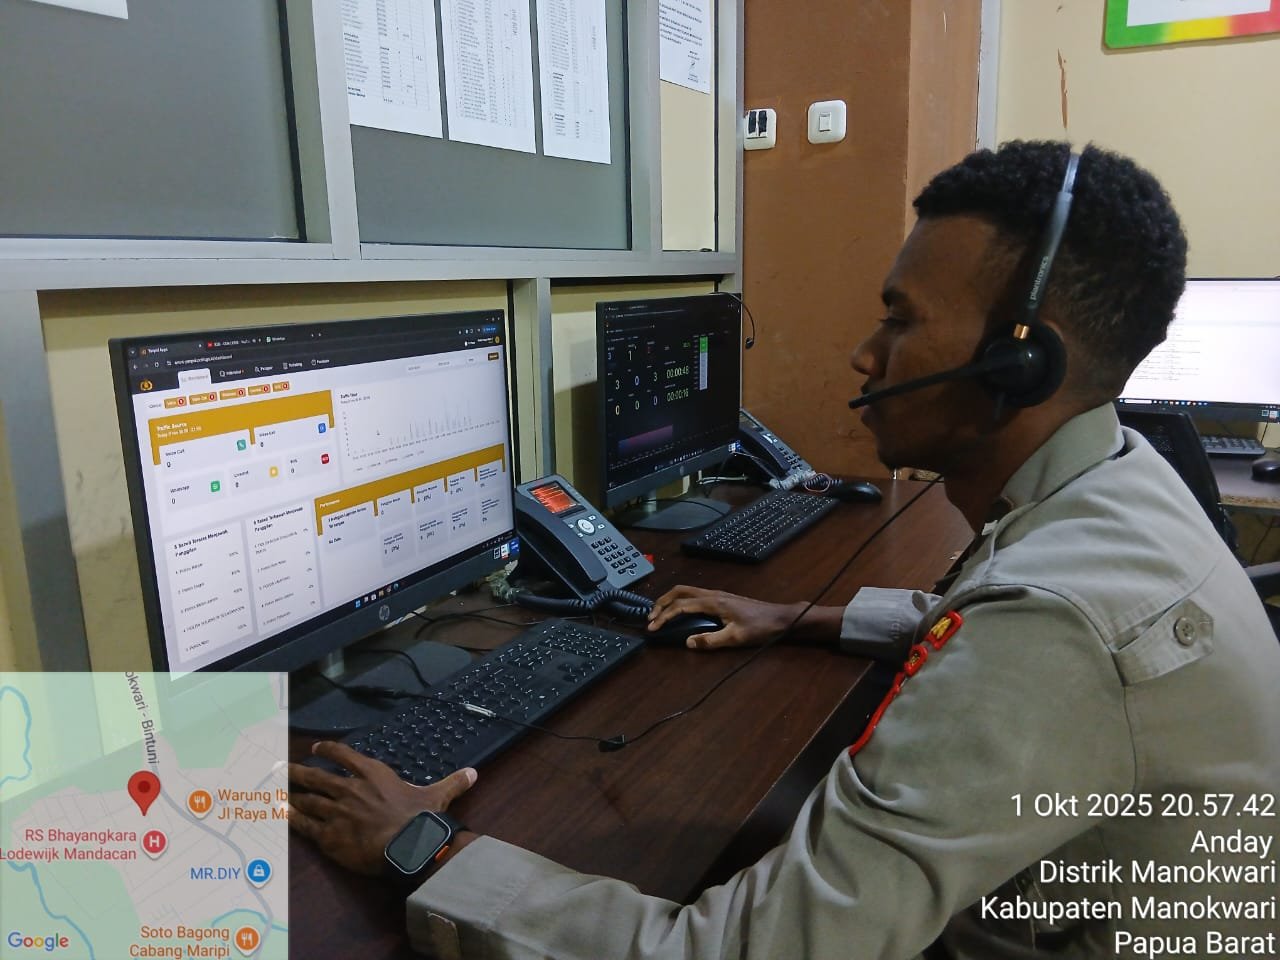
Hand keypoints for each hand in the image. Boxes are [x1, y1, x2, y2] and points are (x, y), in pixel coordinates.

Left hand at [288, 741, 476, 876]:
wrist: (406, 845)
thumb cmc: (419, 819)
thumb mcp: (437, 796)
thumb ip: (452, 782)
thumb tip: (473, 773)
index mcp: (372, 774)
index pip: (343, 755)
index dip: (327, 751)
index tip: (315, 749)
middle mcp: (349, 788)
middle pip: (316, 777)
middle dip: (298, 772)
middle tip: (281, 768)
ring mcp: (336, 811)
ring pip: (307, 799)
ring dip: (291, 794)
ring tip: (278, 790)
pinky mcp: (328, 835)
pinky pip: (305, 825)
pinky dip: (291, 819)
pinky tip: (281, 815)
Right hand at [647, 585, 807, 649]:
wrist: (780, 618)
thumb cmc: (760, 628)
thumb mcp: (735, 638)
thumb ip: (710, 641)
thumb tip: (687, 643)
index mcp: (713, 602)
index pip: (681, 606)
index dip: (664, 616)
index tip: (653, 628)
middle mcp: (713, 594)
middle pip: (680, 591)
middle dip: (662, 602)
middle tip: (650, 617)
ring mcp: (717, 594)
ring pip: (687, 591)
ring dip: (671, 600)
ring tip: (661, 614)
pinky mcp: (721, 598)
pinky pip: (694, 595)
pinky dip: (681, 601)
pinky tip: (681, 612)